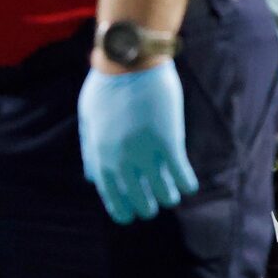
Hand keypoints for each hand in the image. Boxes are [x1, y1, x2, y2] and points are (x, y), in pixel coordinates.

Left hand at [79, 62, 198, 223]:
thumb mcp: (88, 120)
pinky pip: (181, 174)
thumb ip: (90, 151)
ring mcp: (146, 152)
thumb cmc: (107, 87)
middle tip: (154, 204)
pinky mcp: (168, 141)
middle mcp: (122, 160)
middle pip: (139, 199)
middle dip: (148, 206)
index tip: (131, 215)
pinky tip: (189, 185)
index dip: (123, 210)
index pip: (112, 197)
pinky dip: (186, 184)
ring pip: (163, 193)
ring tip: (173, 196)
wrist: (129, 62)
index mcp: (101, 156)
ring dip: (168, 197)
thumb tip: (93, 177)